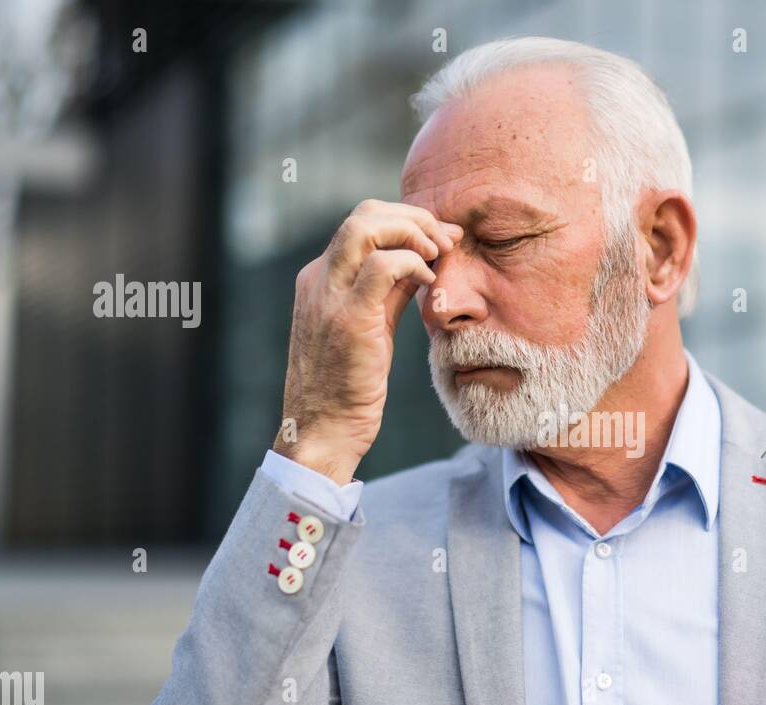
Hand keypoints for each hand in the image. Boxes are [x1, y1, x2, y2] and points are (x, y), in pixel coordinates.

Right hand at [274, 199, 462, 484]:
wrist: (321, 430)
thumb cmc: (347, 386)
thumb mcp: (369, 328)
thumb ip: (389, 293)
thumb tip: (421, 264)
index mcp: (321, 278)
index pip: (363, 224)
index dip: (407, 221)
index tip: (441, 239)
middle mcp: (319, 278)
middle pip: (364, 213)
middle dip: (413, 217)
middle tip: (446, 240)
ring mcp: (329, 295)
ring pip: (366, 226)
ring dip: (413, 231)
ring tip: (439, 254)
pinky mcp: (348, 317)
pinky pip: (382, 266)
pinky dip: (412, 262)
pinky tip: (430, 281)